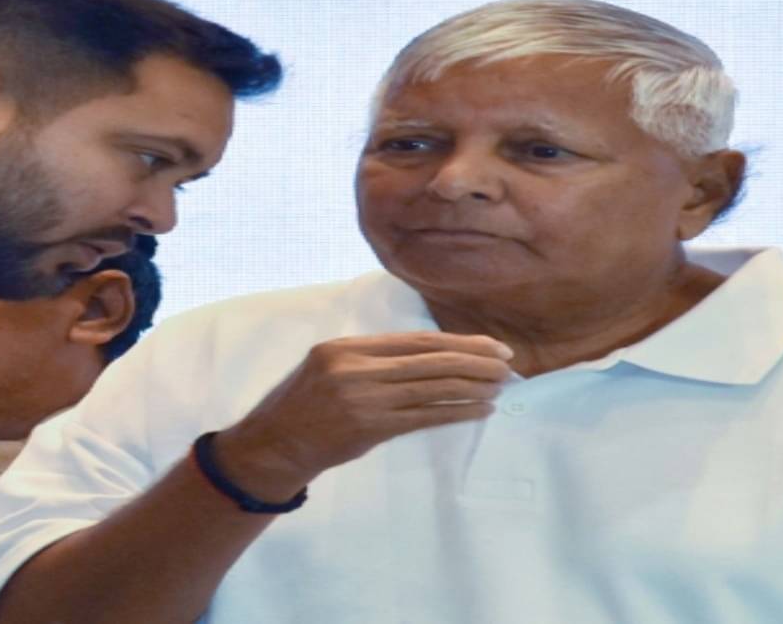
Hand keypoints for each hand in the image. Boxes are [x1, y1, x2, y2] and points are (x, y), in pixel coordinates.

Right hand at [212, 332, 511, 500]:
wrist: (275, 443)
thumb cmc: (305, 404)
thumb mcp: (330, 366)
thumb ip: (372, 358)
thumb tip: (431, 356)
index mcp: (347, 346)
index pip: (415, 340)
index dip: (458, 342)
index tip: (490, 345)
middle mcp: (356, 367)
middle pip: (430, 360)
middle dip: (475, 361)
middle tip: (507, 364)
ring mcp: (363, 398)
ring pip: (432, 388)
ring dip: (472, 388)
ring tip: (499, 387)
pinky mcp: (371, 427)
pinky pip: (424, 417)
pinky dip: (456, 412)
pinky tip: (478, 410)